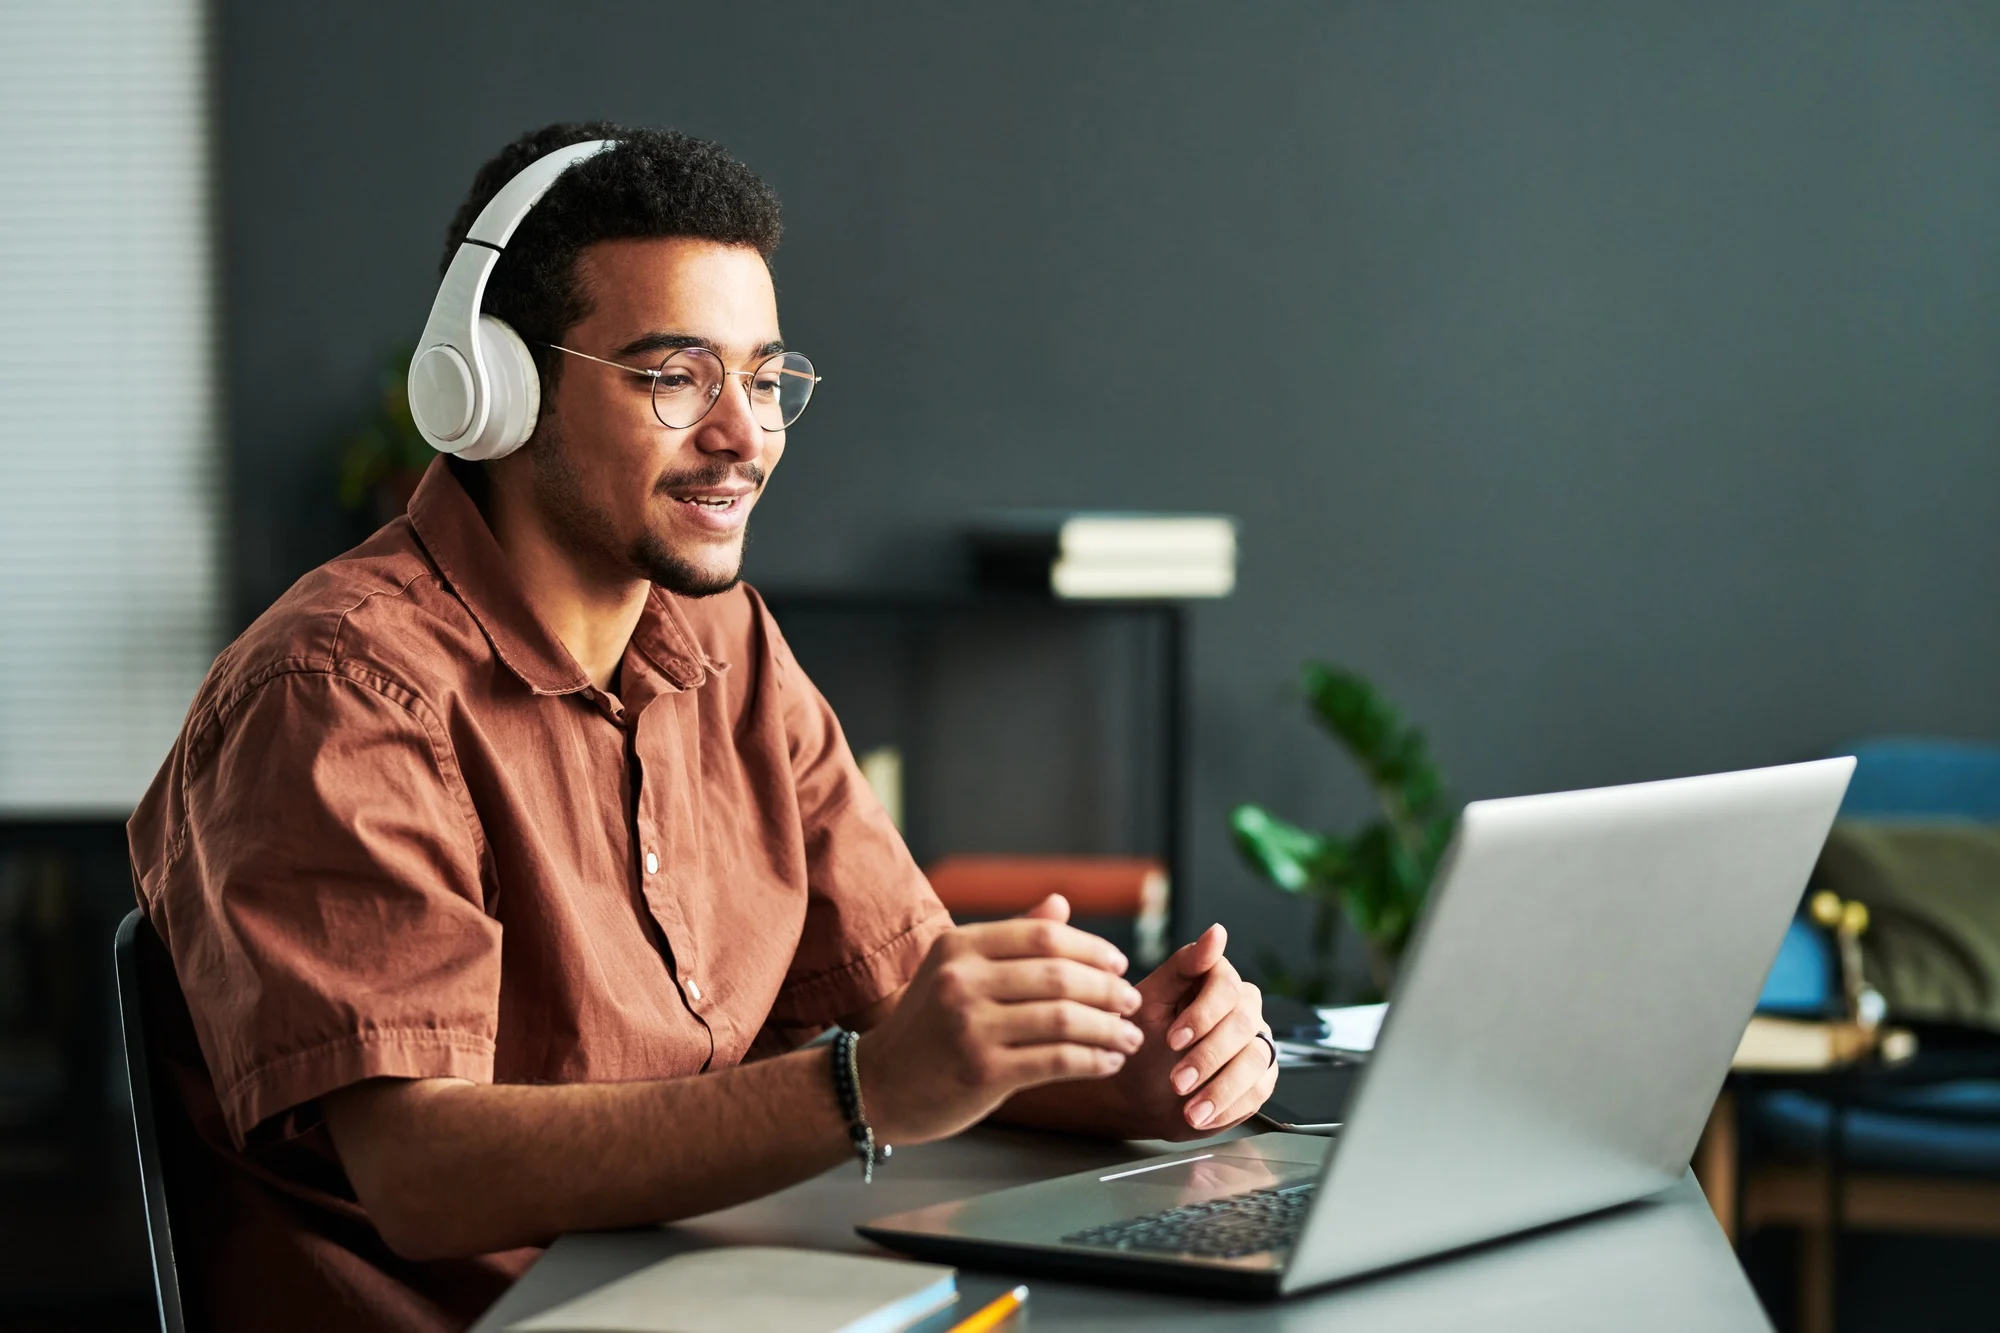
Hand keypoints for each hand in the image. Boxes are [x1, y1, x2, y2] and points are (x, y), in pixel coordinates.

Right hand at [857, 898, 1143, 1145]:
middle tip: (1133, 1002)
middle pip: (1060, 976)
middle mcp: (962, 981)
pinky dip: (1093, 1060)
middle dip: (1109, 990)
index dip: (1092, 949)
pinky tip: (1108, 1061)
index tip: (1119, 964)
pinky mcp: (982, 1071)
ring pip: (1064, 1020)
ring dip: (1109, 1028)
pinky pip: (1056, 1060)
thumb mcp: (955, 970)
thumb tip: (1060, 903)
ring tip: (1130, 1036)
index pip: (1044, 936)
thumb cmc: (927, 1025)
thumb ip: (1010, 937)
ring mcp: (970, 1027)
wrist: (878, 1084)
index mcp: (958, 947)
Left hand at [1110, 923, 1276, 1139]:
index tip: (1173, 1039)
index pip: (1226, 986)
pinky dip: (1228, 1105)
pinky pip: (1259, 1090)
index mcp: (1217, 980)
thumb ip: (1183, 966)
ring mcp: (1255, 1043)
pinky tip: (1201, 1113)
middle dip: (1207, 1055)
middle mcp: (1243, 1008)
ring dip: (1220, 1086)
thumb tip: (1217, 933)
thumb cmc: (1141, 1042)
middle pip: (1242, 1024)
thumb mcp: (1149, 1001)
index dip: (1201, 1014)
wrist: (1136, 1092)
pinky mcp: (1260, 1078)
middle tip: (1176, 1080)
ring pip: (1255, 1059)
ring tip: (1189, 1106)